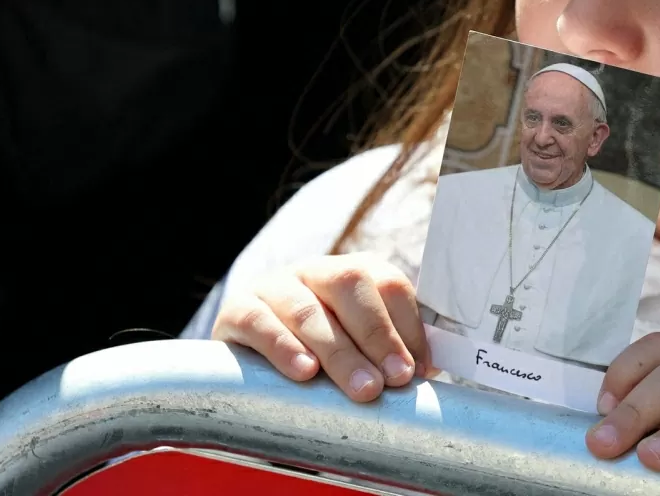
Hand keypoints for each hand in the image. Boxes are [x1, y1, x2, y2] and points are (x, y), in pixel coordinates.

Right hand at [211, 253, 431, 401]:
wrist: (249, 361)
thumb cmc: (321, 358)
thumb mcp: (357, 350)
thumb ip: (389, 355)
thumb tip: (422, 376)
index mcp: (355, 274)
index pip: (389, 284)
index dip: (408, 325)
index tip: (416, 370)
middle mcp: (316, 271)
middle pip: (350, 284)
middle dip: (377, 335)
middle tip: (393, 380)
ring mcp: (275, 286)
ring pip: (308, 308)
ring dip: (339, 351)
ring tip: (361, 389)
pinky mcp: (237, 309)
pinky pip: (259, 321)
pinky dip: (283, 347)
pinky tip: (304, 372)